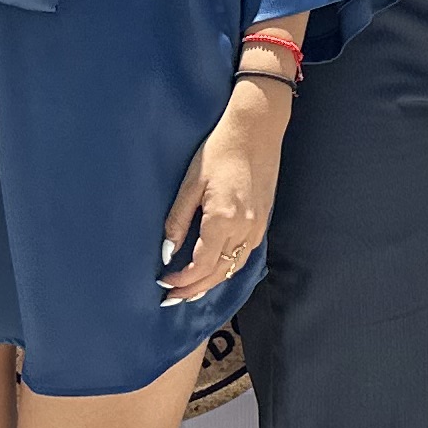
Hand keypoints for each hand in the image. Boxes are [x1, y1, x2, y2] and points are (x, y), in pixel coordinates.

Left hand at [160, 85, 286, 301]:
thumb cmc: (221, 150)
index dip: (182, 280)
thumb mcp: (191, 183)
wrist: (257, 129)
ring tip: (190, 289)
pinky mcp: (263, 220)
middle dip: (195, 289)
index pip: (202, 266)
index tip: (164, 284)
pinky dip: (227, 266)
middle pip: (219, 273)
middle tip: (172, 298)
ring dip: (211, 281)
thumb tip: (168, 252)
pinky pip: (244, 254)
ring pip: (234, 267)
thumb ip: (178, 220)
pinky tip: (214, 267)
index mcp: (224, 220)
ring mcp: (258, 226)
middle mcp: (245, 229)